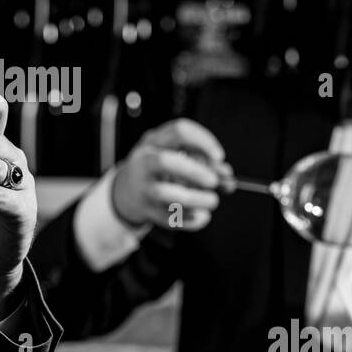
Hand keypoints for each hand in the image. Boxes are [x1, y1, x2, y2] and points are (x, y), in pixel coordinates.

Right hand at [111, 118, 228, 231]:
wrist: (126, 191)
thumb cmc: (157, 169)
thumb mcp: (174, 154)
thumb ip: (203, 161)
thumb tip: (226, 174)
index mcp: (154, 141)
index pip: (179, 131)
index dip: (203, 142)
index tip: (219, 157)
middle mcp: (144, 161)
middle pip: (166, 162)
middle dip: (195, 172)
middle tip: (214, 181)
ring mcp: (142, 187)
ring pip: (165, 193)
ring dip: (195, 199)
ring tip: (212, 201)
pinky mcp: (145, 210)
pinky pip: (168, 218)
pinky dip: (190, 220)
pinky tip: (202, 216)